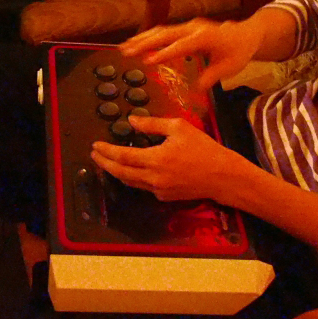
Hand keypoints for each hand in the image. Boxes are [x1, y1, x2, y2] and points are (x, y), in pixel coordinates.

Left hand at [90, 115, 251, 201]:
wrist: (222, 176)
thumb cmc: (203, 149)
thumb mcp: (179, 128)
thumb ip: (153, 124)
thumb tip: (131, 121)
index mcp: (156, 160)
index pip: (123, 157)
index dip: (106, 152)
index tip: (95, 146)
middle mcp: (153, 178)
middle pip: (121, 173)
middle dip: (105, 164)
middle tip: (95, 155)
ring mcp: (158, 190)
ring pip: (130, 182)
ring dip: (117, 172)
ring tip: (108, 162)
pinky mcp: (165, 197)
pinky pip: (144, 187)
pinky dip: (134, 178)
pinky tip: (132, 170)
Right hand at [119, 17, 267, 92]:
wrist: (245, 34)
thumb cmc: (237, 51)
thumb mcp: (228, 67)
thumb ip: (211, 76)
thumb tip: (196, 87)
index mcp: (204, 37)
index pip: (181, 45)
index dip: (164, 53)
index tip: (148, 60)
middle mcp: (193, 28)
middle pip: (165, 34)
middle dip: (145, 43)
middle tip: (127, 52)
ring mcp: (188, 26)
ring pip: (161, 30)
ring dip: (142, 38)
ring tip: (125, 47)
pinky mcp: (184, 28)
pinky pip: (164, 31)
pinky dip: (149, 36)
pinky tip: (136, 43)